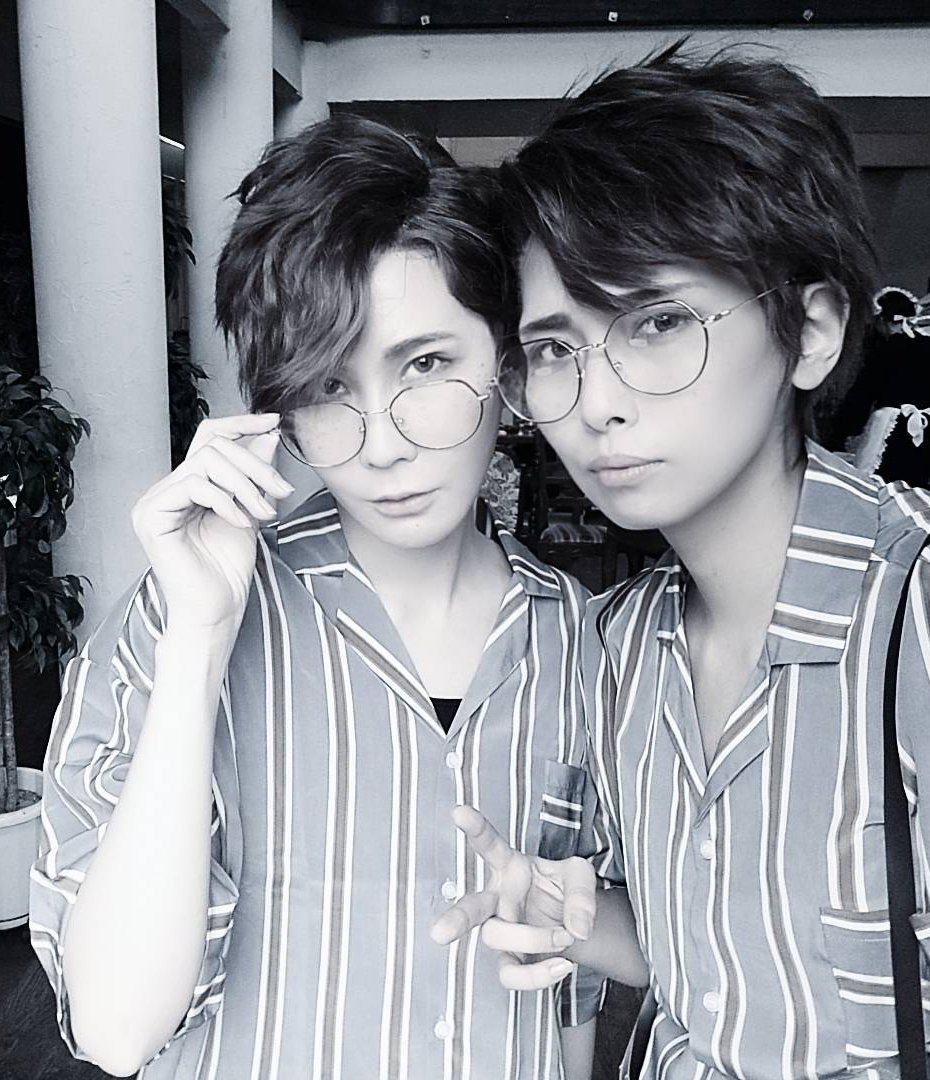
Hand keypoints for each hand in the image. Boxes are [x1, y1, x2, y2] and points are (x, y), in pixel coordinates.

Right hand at [131, 414, 293, 632]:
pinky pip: (193, 486)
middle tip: (282, 492)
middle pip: (213, 446)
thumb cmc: (229, 569)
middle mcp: (167, 488)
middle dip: (255, 465)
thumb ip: (255, 475)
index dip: (241, 423)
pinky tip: (243, 523)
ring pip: (206, 462)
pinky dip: (226, 501)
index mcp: (188, 485)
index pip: (210, 436)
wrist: (217, 609)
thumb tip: (269, 434)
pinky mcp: (150, 517)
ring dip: (246, 485)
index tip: (275, 422)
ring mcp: (154, 501)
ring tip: (266, 514)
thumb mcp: (253, 510)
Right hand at [430, 805, 596, 990]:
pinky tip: (562, 965)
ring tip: (565, 937)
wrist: (574, 928)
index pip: (490, 846)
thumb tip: (577, 928)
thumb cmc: (567, 891)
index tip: (458, 811)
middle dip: (456, 918)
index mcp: (510, 867)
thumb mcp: (580, 877)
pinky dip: (537, 975)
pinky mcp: (510, 961)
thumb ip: (581, 894)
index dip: (475, 829)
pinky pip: (510, 975)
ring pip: (495, 939)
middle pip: (471, 907)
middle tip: (441, 934)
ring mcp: (501, 932)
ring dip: (534, 939)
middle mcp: (498, 899)